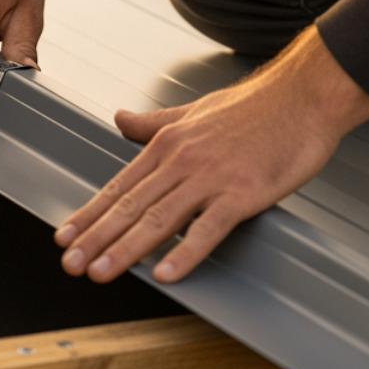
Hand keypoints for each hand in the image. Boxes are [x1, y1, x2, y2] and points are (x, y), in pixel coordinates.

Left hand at [54, 28, 368, 282]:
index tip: (65, 237)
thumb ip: (153, 123)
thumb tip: (120, 119)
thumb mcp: (192, 110)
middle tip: (71, 264)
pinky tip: (166, 273)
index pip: (119, 186)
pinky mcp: (243, 193)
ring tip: (101, 272)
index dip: (90, 214)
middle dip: (96, 239)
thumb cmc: (254, 105)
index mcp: (167, 144)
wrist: (303, 95)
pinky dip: (185, 252)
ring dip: (127, 249)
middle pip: (130, 206)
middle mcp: (182, 161)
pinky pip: (209, 228)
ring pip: (159, 219)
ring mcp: (211, 178)